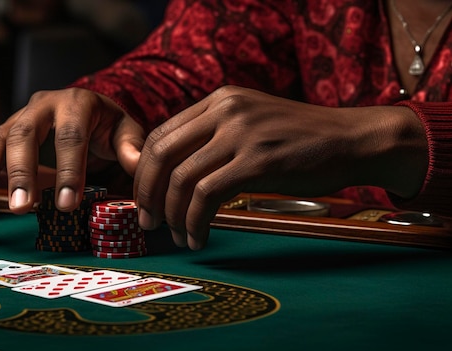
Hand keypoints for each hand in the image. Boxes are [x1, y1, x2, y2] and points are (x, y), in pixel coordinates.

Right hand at [0, 88, 144, 213]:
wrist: (88, 107)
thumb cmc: (107, 125)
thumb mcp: (125, 131)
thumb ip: (130, 147)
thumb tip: (137, 166)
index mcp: (78, 102)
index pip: (71, 136)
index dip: (69, 170)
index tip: (68, 203)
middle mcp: (45, 103)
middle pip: (27, 133)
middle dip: (23, 171)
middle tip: (23, 207)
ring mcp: (22, 114)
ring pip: (0, 136)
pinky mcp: (8, 128)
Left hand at [133, 86, 427, 249]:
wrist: (352, 139)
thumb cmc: (300, 140)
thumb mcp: (251, 124)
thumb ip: (213, 138)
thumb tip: (172, 173)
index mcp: (219, 100)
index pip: (160, 134)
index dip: (143, 171)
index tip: (143, 198)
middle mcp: (225, 110)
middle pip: (161, 155)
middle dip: (146, 194)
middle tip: (147, 221)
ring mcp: (241, 133)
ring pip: (181, 179)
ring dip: (172, 215)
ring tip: (177, 235)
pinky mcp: (258, 161)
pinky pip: (207, 196)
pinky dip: (195, 222)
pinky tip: (198, 237)